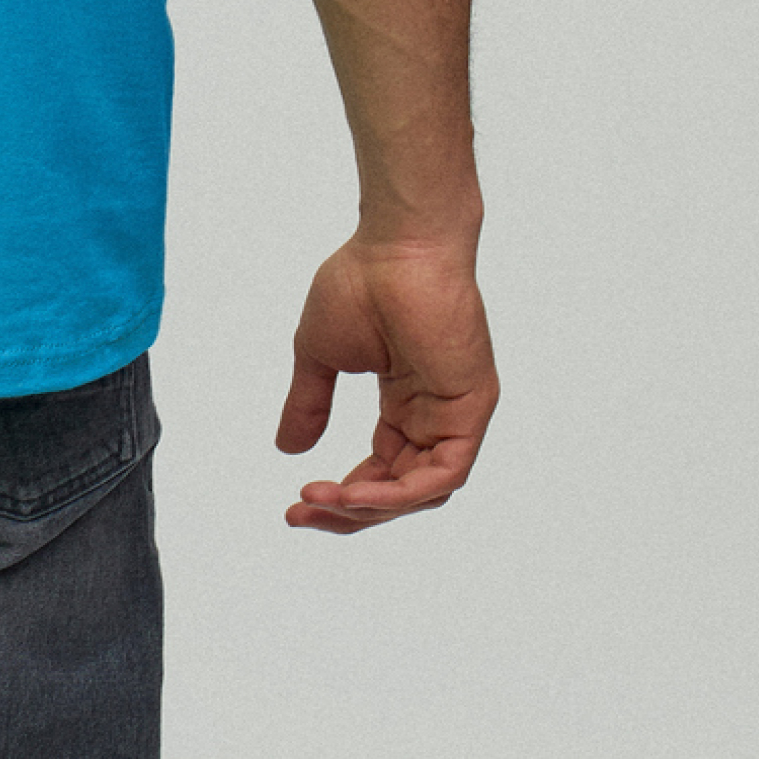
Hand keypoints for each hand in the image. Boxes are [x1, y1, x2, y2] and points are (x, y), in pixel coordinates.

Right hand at [277, 232, 496, 532]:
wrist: (397, 245)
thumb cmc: (362, 281)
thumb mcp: (321, 353)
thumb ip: (309, 402)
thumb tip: (288, 449)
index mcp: (406, 402)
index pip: (381, 470)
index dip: (342, 496)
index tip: (297, 503)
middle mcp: (434, 415)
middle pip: (401, 490)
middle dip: (350, 510)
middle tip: (302, 514)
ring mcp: (456, 414)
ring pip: (421, 491)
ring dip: (371, 506)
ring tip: (323, 501)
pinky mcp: (471, 410)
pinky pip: (442, 474)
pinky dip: (401, 492)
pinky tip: (357, 493)